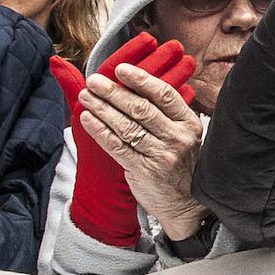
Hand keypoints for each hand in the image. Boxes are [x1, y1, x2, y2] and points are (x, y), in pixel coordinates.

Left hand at [51, 35, 197, 247]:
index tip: (120, 69)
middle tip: (93, 81)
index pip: (164, 95)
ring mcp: (161, 156)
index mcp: (188, 123)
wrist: (187, 205)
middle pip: (141, 109)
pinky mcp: (144, 171)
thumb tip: (134, 86)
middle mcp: (177, 138)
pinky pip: (117, 147)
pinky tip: (87, 119)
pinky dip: (99, 131)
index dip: (141, 80)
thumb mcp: (184, 135)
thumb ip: (166, 114)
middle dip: (113, 92)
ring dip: (102, 108)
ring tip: (85, 96)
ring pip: (126, 126)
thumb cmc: (181, 164)